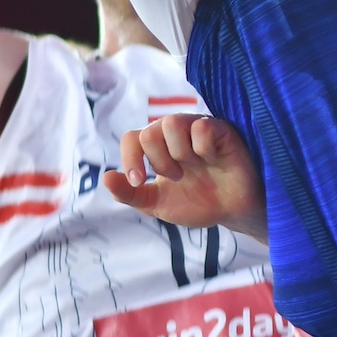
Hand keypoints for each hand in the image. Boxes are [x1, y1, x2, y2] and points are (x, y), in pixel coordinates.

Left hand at [103, 114, 266, 241]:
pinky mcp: (221, 129)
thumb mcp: (157, 204)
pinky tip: (213, 160)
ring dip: (180, 154)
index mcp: (158, 148)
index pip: (132, 138)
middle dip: (159, 161)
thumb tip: (105, 179)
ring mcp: (198, 128)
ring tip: (196, 168)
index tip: (138, 181)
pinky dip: (203, 149)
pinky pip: (202, 127)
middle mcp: (175, 133)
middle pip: (150, 131)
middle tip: (178, 177)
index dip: (130, 159)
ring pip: (172, 123)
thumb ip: (130, 194)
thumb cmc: (197, 203)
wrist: (232, 212)